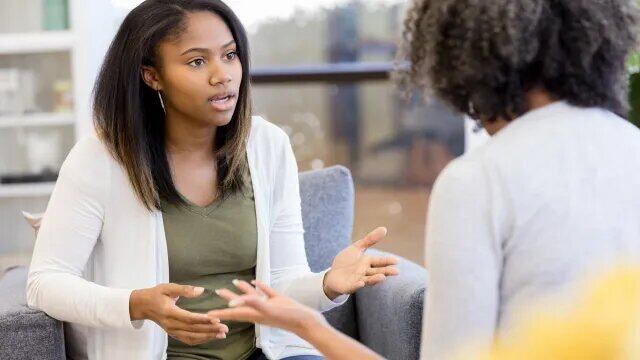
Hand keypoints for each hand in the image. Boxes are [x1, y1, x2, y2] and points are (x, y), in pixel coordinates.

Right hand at [129, 283, 228, 344]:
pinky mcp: (173, 333)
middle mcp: (170, 324)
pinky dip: (200, 340)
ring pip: (191, 337)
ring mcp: (171, 331)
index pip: (188, 318)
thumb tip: (201, 290)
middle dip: (210, 330)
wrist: (143, 305)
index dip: (202, 319)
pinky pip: (188, 340)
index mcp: (169, 312)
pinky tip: (211, 337)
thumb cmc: (156, 294)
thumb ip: (185, 289)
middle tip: (225, 328)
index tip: (216, 319)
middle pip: (192, 329)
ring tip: (221, 335)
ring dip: (207, 337)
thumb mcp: (168, 287)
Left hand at [207, 279, 326, 335]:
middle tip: (217, 292)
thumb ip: (252, 303)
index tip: (209, 314)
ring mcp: (268, 305)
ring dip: (243, 289)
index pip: (233, 313)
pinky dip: (259, 287)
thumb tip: (234, 301)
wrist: (306, 321)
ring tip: (234, 281)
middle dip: (228, 298)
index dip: (221, 312)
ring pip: (252, 296)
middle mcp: (259, 310)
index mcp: (254, 314)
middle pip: (240, 303)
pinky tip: (256, 282)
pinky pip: (265, 292)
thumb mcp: (269, 309)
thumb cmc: (288, 317)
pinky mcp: (278, 300)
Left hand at [323, 227, 399, 298]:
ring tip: (383, 277)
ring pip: (368, 280)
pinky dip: (358, 285)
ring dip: (375, 279)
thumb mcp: (357, 248)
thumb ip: (369, 240)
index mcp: (367, 263)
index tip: (397, 261)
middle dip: (386, 272)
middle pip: (377, 272)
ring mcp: (357, 280)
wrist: (332, 276)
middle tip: (396, 272)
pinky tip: (361, 283)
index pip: (379, 261)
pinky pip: (354, 286)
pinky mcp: (348, 286)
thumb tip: (384, 228)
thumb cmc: (346, 262)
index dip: (387, 261)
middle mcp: (365, 272)